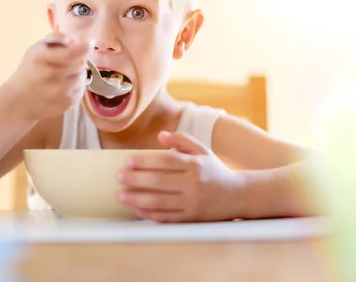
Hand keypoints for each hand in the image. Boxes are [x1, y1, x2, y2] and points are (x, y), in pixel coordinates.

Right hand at [8, 32, 91, 121]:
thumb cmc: (31, 70)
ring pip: (82, 75)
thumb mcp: (36, 49)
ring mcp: (59, 92)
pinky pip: (81, 89)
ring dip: (76, 73)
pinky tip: (62, 87)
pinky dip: (75, 86)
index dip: (84, 47)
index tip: (90, 42)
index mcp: (40, 58)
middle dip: (77, 59)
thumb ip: (55, 38)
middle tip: (66, 61)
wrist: (19, 102)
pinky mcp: (67, 103)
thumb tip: (74, 40)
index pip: (71, 53)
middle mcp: (49, 75)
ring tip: (61, 76)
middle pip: (79, 62)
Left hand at [116, 131, 245, 222]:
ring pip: (160, 202)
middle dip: (136, 180)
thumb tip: (160, 135)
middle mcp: (193, 184)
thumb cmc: (214, 170)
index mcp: (195, 165)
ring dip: (138, 199)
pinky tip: (137, 210)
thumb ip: (182, 140)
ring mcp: (192, 203)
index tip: (128, 161)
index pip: (166, 161)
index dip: (146, 161)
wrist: (237, 195)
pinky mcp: (191, 218)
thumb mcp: (202, 150)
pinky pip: (167, 217)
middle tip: (118, 177)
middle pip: (159, 182)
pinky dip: (150, 214)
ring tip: (121, 196)